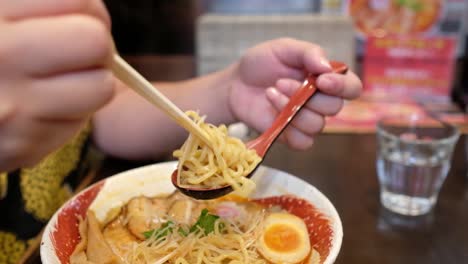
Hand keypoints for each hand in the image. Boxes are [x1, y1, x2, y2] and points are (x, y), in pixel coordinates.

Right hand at [0, 0, 113, 170]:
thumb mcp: (0, 12)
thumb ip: (30, 5)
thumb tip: (87, 7)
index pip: (81, 3)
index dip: (87, 8)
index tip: (76, 14)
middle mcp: (2, 60)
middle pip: (96, 44)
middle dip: (95, 43)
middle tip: (76, 47)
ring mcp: (14, 110)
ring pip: (100, 88)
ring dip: (90, 80)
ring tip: (60, 77)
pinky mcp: (24, 147)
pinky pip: (78, 123)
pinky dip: (70, 112)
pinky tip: (41, 105)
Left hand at [229, 38, 361, 149]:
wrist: (236, 83)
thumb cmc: (262, 64)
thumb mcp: (283, 48)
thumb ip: (308, 53)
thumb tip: (328, 67)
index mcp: (325, 78)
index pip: (352, 88)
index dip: (342, 87)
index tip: (322, 80)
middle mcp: (321, 101)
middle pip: (334, 107)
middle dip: (307, 95)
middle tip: (281, 81)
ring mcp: (306, 120)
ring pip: (317, 124)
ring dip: (291, 108)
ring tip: (271, 92)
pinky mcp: (291, 136)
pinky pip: (303, 142)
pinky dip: (288, 128)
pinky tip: (272, 113)